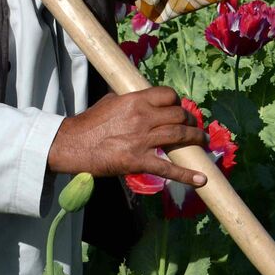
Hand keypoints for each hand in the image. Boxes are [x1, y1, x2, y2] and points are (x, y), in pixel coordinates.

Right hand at [47, 86, 208, 185]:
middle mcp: (142, 117)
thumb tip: (140, 98)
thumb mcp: (109, 101)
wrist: (71, 145)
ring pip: (179, 136)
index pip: (168, 95)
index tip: (179, 109)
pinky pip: (168, 168)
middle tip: (194, 126)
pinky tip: (201, 180)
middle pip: (178, 115)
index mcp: (135, 100)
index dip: (177, 102)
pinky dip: (186, 175)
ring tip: (202, 142)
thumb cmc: (88, 123)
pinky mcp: (138, 161)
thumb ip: (128, 99)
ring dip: (196, 139)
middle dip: (191, 121)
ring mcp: (142, 140)